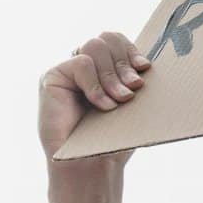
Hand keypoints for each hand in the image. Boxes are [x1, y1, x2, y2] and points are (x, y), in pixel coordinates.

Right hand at [38, 32, 150, 167]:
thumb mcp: (132, 103)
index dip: (131, 50)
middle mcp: (85, 65)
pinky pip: (81, 63)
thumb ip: (134, 77)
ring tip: (120, 100)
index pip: (116, 39)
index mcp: (104, 67)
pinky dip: (96, 85)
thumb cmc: (113, 137)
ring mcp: (68, 70)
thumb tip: (149, 59)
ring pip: (94, 46)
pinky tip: (102, 106)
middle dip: (124, 63)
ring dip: (112, 75)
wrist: (90, 164)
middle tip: (134, 88)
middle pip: (107, 38)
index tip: (145, 68)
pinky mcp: (52, 77)